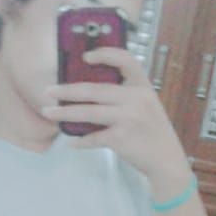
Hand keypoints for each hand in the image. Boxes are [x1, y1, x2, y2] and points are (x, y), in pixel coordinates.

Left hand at [42, 47, 190, 194]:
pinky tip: (72, 141)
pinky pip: (94, 137)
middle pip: (94, 90)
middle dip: (67, 90)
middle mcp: (136, 98)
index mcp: (143, 86)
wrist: (166, 160)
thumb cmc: (153, 132)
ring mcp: (128, 118)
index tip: (85, 56)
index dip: (105, 54)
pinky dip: (81, 140)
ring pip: (88, 113)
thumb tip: (89, 92)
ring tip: (48, 112)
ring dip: (65, 112)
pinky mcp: (120, 138)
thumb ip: (126, 95)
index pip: (125, 60)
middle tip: (48, 91)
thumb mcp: (146, 105)